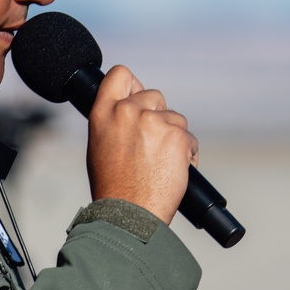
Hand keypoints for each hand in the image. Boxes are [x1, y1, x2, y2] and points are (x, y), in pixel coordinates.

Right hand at [86, 65, 198, 224]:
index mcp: (103, 114)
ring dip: (173, 137)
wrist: (128, 214)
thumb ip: (114, 122)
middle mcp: (127, 111)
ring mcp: (153, 122)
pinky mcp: (177, 135)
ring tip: (159, 165)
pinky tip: (173, 171)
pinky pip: (189, 138)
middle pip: (154, 96)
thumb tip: (131, 108)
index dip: (133, 84)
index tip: (137, 96)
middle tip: (150, 145)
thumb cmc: (113, 188)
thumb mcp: (99, 146)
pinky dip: (186, 154)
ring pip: (175, 118)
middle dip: (157, 116)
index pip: (120, 75)